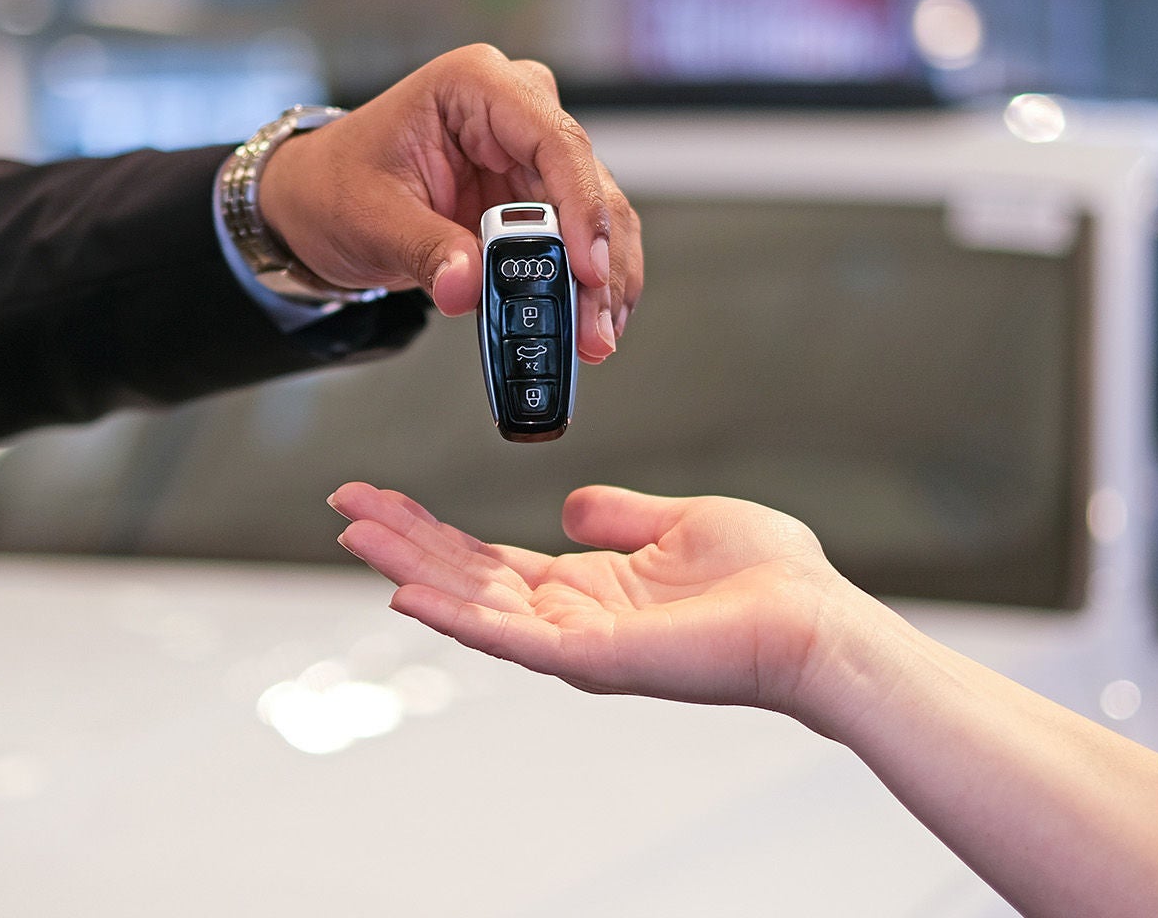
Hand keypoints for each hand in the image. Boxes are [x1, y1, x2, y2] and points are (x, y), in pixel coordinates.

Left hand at [257, 45, 642, 362]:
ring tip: (595, 339)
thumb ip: (426, 251)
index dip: (581, 205)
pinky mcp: (536, 199)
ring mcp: (531, 155)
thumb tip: (467, 289)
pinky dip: (586, 287)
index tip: (587, 268)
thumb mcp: (370, 217)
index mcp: (474, 85)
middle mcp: (516, 110)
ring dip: (603, 283)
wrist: (320, 200)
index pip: (553, 137)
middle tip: (594, 327)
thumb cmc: (337, 184)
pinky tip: (591, 326)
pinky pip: (580, 241)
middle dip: (598, 263)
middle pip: (587, 183)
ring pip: (598, 216)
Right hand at [328, 481, 874, 720]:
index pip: (487, 558)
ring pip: (473, 604)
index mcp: (587, 587)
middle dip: (401, 542)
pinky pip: (511, 638)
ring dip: (410, 568)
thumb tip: (570, 503)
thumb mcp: (680, 521)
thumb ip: (619, 515)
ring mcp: (578, 644)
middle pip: (465, 578)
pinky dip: (455, 615)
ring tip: (354, 535)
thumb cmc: (770, 579)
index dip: (431, 529)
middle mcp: (571, 619)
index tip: (379, 498)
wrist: (816, 621)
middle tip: (341, 507)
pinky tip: (407, 591)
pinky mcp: (595, 658)